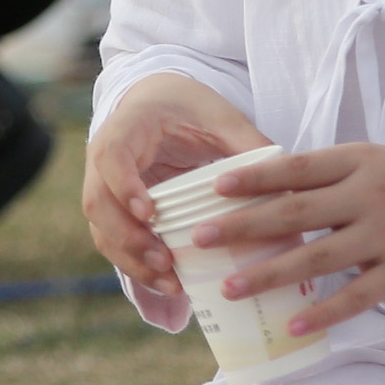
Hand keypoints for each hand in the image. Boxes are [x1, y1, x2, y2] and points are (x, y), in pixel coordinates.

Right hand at [79, 73, 271, 299]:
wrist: (160, 101)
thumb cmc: (188, 106)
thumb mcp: (219, 116)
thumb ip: (247, 143)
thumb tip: (287, 179)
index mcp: (126, 126)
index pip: (111, 157)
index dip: (124, 187)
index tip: (151, 213)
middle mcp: (103, 158)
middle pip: (97, 202)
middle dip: (128, 237)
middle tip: (165, 261)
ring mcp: (104, 185)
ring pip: (101, 228)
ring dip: (131, 259)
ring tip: (172, 283)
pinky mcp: (115, 208)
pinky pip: (113, 240)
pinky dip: (136, 264)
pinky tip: (169, 283)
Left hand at [185, 143, 384, 335]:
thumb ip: (339, 176)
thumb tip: (280, 191)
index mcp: (362, 162)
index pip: (297, 168)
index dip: (254, 178)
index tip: (214, 188)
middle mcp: (370, 196)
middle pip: (295, 212)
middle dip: (243, 226)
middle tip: (200, 238)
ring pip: (317, 257)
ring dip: (270, 274)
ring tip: (232, 287)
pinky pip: (358, 296)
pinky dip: (325, 312)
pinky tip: (295, 325)